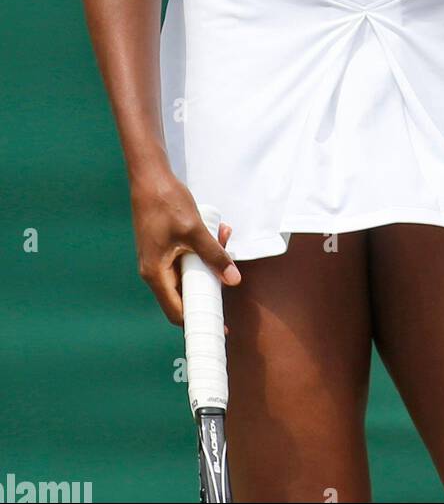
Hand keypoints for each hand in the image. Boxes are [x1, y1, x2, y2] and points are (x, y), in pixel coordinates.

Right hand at [131, 173, 241, 325]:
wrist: (149, 177)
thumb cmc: (166, 203)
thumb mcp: (195, 230)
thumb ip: (214, 256)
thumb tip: (233, 279)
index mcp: (155, 274)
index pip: (177, 311)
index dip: (198, 320)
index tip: (219, 326)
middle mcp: (153, 271)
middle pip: (186, 291)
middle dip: (211, 280)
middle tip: (229, 268)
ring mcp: (157, 259)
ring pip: (189, 271)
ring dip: (209, 260)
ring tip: (224, 237)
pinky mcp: (163, 247)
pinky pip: (186, 257)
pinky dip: (202, 249)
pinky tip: (216, 231)